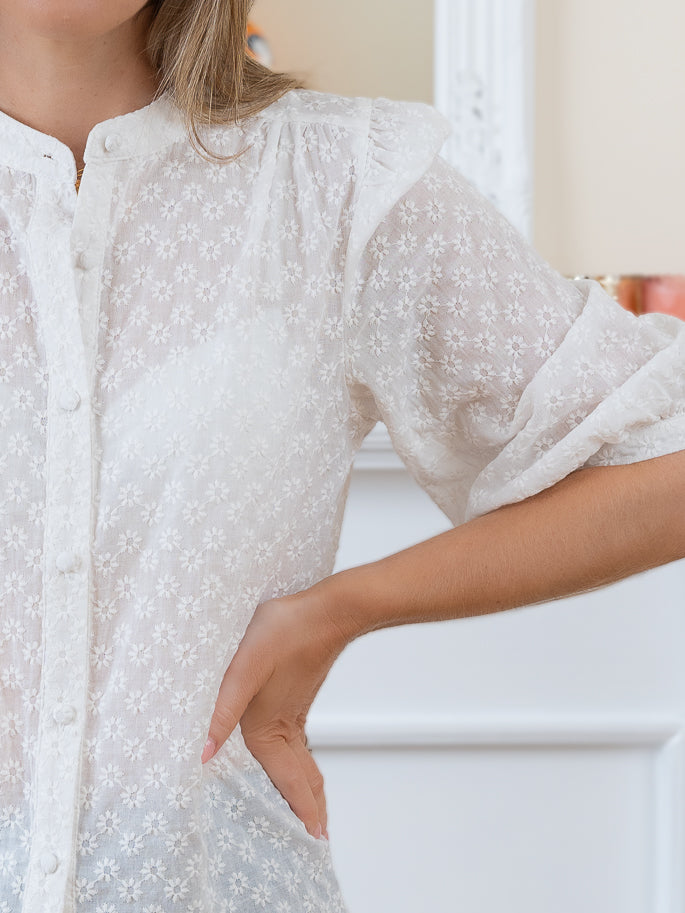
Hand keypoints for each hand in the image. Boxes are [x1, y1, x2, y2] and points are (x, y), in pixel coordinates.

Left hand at [201, 579, 353, 840]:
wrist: (327, 611)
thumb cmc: (286, 632)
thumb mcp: (245, 668)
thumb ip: (223, 710)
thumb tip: (204, 754)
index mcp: (269, 725)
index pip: (286, 779)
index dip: (299, 807)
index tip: (314, 835)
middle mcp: (285, 724)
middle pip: (300, 776)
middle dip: (308, 806)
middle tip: (319, 834)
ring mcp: (296, 710)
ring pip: (304, 759)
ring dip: (308, 786)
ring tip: (314, 807)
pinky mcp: (299, 696)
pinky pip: (303, 742)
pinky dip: (306, 763)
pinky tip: (301, 758)